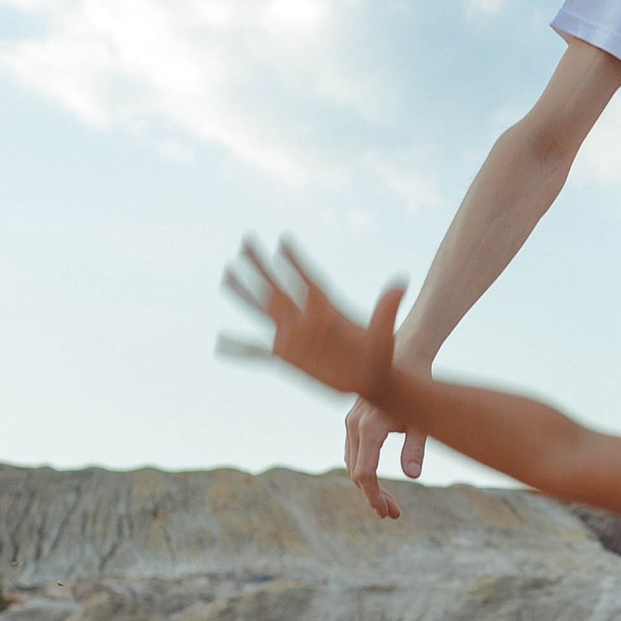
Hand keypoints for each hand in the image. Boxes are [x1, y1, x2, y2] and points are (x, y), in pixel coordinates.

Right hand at [221, 241, 400, 408]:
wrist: (371, 380)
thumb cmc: (379, 355)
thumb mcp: (382, 334)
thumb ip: (386, 310)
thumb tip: (401, 283)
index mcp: (326, 310)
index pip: (307, 279)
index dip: (297, 260)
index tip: (283, 239)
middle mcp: (305, 319)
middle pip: (277, 287)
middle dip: (261, 265)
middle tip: (246, 241)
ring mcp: (293, 337)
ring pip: (263, 310)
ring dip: (245, 293)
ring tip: (227, 274)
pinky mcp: (288, 358)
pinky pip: (257, 352)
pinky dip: (239, 347)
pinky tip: (219, 343)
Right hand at [346, 395, 428, 522]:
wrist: (405, 358)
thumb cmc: (418, 390)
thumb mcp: (422, 420)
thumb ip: (416, 446)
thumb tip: (413, 475)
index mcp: (369, 427)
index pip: (364, 473)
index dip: (374, 496)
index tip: (387, 512)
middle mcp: (354, 426)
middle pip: (356, 473)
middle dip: (374, 496)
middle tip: (393, 515)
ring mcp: (351, 423)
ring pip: (354, 464)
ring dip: (369, 486)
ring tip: (390, 506)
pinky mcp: (354, 422)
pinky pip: (355, 453)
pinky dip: (365, 471)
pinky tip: (381, 485)